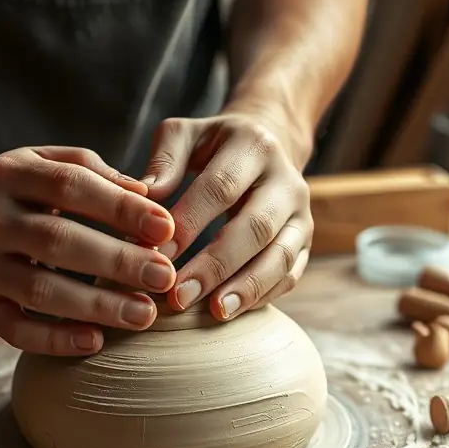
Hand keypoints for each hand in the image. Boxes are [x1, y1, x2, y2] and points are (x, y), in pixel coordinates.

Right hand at [0, 146, 176, 354]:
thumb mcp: (41, 163)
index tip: (166, 228)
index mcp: (9, 173)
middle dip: (118, 261)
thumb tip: (147, 193)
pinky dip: (56, 339)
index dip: (121, 207)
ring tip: (144, 315)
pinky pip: (17, 329)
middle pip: (59, 241)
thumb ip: (92, 171)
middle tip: (164, 277)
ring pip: (40, 289)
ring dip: (97, 305)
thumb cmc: (10, 191)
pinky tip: (96, 341)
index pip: (71, 185)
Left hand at [142, 110, 312, 319]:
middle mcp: (287, 180)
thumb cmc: (212, 146)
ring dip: (246, 287)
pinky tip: (232, 311)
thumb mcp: (185, 135)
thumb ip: (164, 161)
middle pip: (255, 227)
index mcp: (254, 145)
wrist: (266, 146)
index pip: (221, 187)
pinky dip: (263, 295)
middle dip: (216, 265)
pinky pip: (291, 274)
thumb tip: (142, 195)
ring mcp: (302, 213)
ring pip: (281, 255)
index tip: (157, 255)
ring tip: (214, 313)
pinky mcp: (306, 241)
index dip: (190, 223)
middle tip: (179, 296)